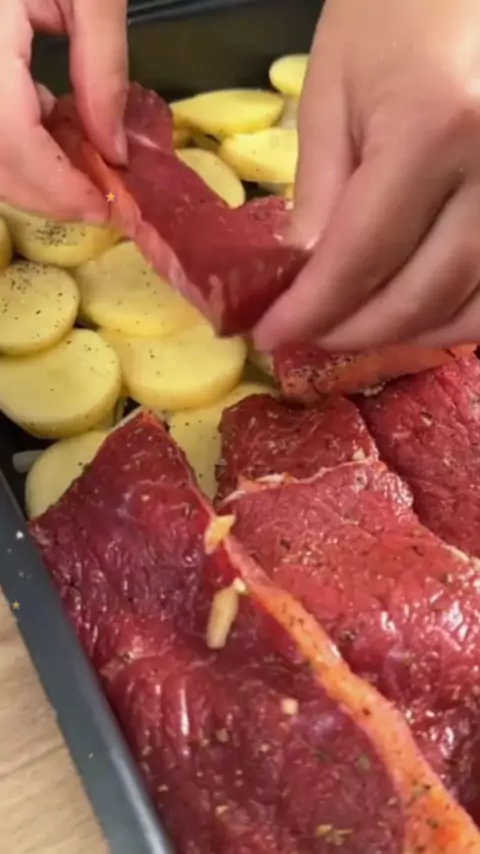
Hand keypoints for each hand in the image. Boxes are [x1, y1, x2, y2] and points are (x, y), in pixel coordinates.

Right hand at [0, 0, 127, 220]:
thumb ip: (102, 70)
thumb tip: (112, 150)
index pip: (9, 138)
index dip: (55, 187)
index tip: (102, 208)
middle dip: (41, 190)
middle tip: (94, 199)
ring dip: (27, 170)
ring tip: (79, 163)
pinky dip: (14, 137)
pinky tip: (48, 123)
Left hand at [255, 0, 479, 350]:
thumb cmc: (396, 8)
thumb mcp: (334, 91)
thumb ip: (319, 190)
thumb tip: (305, 275)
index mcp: (432, 131)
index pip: (360, 258)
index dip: (312, 310)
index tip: (271, 335)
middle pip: (419, 296)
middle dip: (352, 331)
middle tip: (308, 334)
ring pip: (470, 309)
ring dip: (406, 334)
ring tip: (356, 326)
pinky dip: (457, 316)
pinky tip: (419, 309)